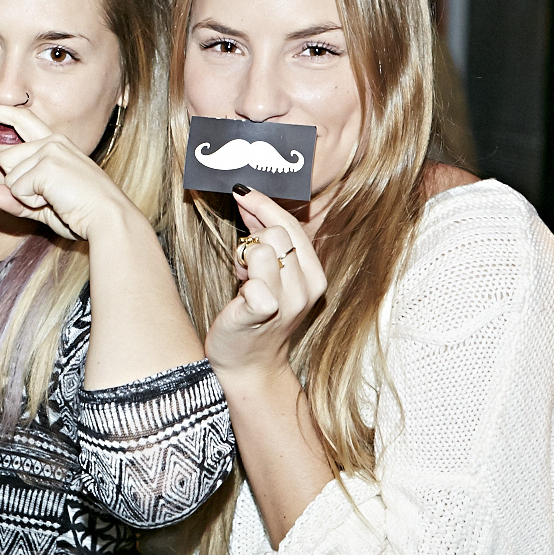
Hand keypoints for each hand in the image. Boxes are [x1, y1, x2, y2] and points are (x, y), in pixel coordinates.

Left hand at [0, 103, 129, 241]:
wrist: (109, 219)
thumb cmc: (83, 213)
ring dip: (25, 196)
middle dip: (17, 185)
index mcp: (56, 144)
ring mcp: (50, 151)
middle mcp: (52, 142)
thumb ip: (18, 200)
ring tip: (54, 199)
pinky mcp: (47, 164)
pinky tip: (55, 201)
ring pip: (9, 176)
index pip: (20, 120)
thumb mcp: (44, 207)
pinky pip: (17, 189)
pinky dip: (31, 202)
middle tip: (47, 198)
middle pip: (5, 159)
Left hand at [204, 186, 326, 379]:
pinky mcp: (260, 314)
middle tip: (242, 258)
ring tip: (242, 278)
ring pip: (261, 250)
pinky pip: (253, 285)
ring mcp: (286, 303)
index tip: (242, 191)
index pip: (291, 226)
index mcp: (313, 275)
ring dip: (243, 258)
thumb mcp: (270, 274)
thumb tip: (250, 200)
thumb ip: (266, 240)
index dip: (264, 205)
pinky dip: (243, 283)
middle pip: (277, 233)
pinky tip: (240, 293)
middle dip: (252, 235)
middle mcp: (306, 288)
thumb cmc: (256, 315)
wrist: (247, 363)